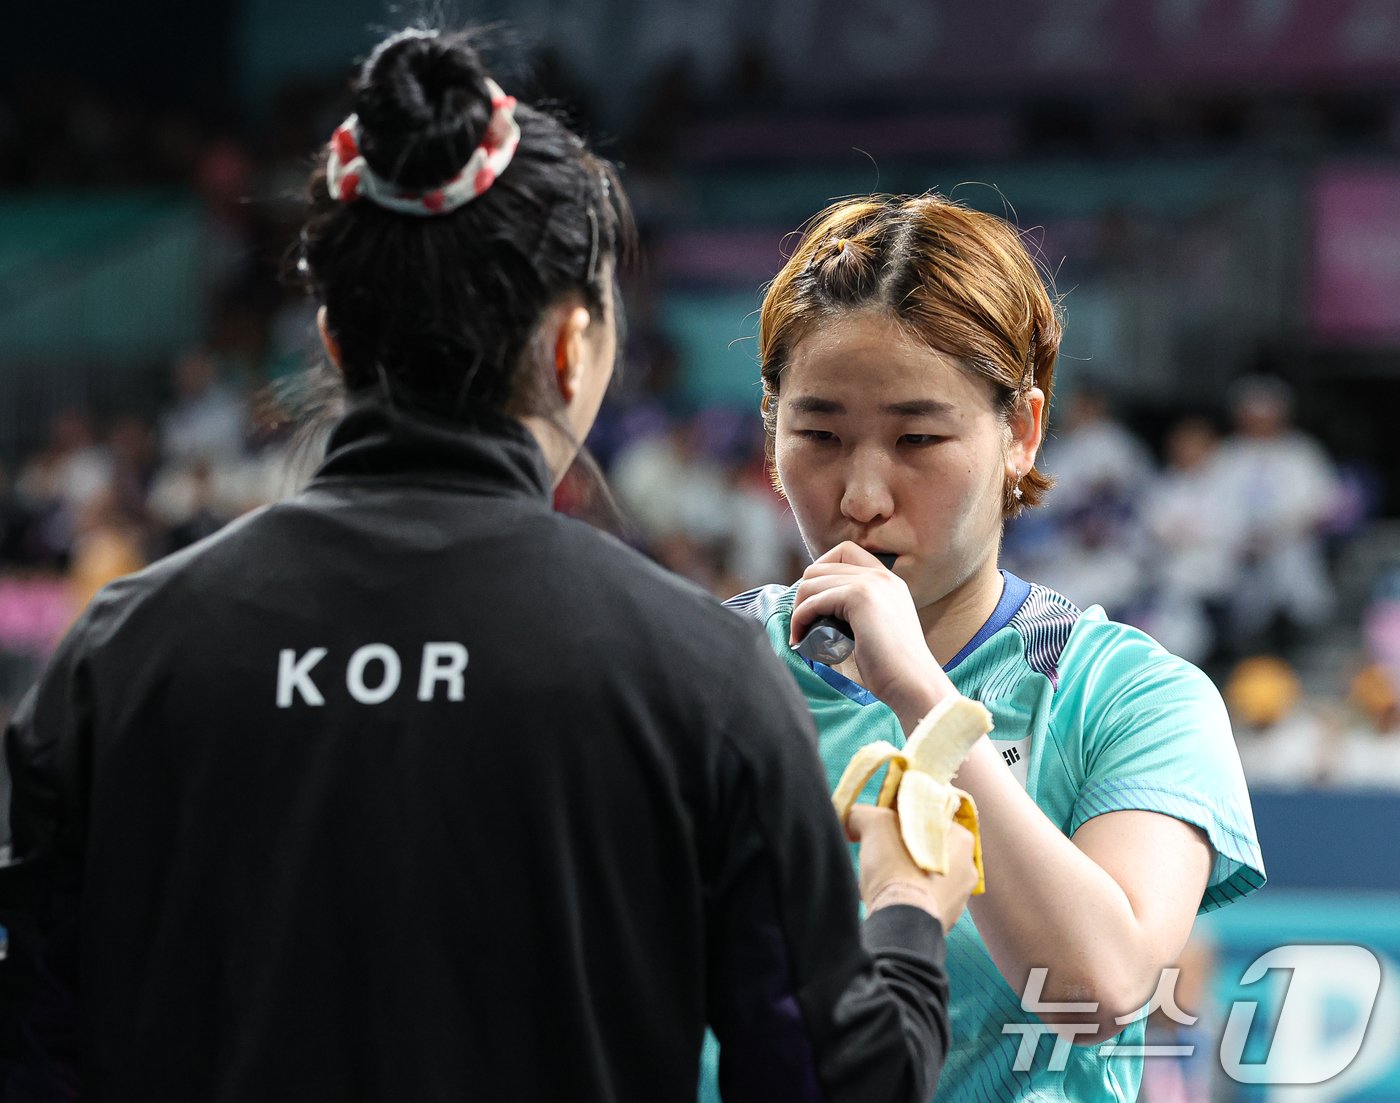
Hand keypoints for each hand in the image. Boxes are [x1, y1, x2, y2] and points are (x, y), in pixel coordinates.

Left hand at [790, 542, 954, 724]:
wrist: (912, 682)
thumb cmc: (893, 667)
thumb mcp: (877, 627)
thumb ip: (857, 611)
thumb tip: (819, 609)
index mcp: (888, 580)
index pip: (843, 552)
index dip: (821, 574)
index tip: (814, 605)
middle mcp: (880, 575)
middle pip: (821, 566)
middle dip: (804, 593)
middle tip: (803, 622)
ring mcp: (871, 582)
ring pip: (812, 581)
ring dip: (798, 608)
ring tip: (800, 633)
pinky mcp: (859, 597)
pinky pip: (813, 600)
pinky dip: (800, 619)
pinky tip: (800, 639)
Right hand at [847, 804, 977, 932]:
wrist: (901, 926)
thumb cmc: (896, 868)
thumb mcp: (875, 824)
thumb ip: (865, 815)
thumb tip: (854, 819)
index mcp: (962, 840)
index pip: (929, 818)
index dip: (901, 817)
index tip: (880, 823)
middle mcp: (966, 870)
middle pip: (924, 848)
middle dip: (898, 848)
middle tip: (873, 849)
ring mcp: (957, 901)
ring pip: (920, 876)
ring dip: (898, 874)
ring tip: (872, 878)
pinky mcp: (941, 924)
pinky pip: (917, 902)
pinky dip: (900, 898)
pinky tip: (879, 899)